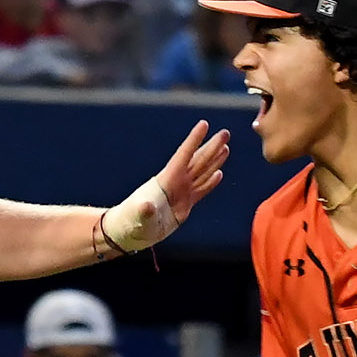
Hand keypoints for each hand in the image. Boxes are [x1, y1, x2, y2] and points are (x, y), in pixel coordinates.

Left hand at [104, 120, 230, 250]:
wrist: (131, 231)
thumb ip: (144, 210)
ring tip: (226, 147)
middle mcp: (176, 182)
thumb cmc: (130, 221)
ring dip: (214, 160)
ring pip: (202, 172)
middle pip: (198, 160)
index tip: (204, 124)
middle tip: (225, 133)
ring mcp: (181, 192)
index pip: (184, 155)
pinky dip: (211, 182)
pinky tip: (219, 173)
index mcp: (166, 179)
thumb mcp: (137, 216)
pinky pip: (201, 190)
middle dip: (212, 147)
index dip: (194, 140)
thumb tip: (147, 206)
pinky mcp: (185, 204)